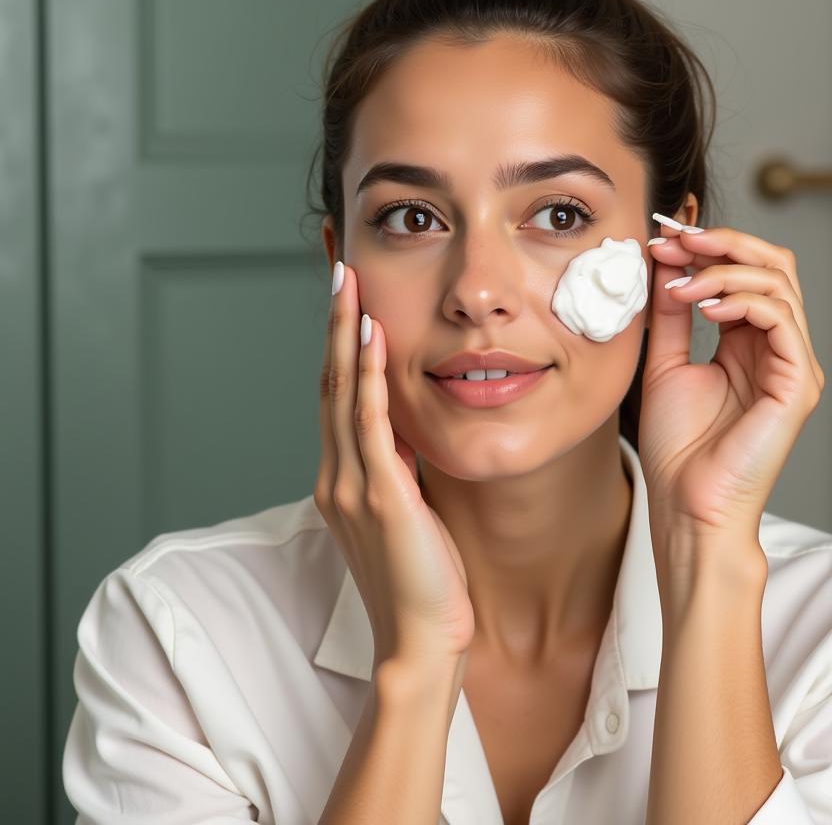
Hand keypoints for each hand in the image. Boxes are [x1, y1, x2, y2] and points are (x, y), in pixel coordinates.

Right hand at [314, 261, 475, 672]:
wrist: (424, 643)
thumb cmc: (424, 581)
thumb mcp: (408, 512)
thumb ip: (400, 469)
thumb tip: (410, 429)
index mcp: (344, 478)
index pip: (335, 395)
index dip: (336, 343)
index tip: (345, 298)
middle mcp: (338, 475)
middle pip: (328, 381)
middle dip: (332, 322)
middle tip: (335, 267)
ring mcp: (354, 484)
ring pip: (340, 392)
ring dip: (342, 333)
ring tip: (345, 281)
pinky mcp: (381, 496)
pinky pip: (370, 424)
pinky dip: (365, 375)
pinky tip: (370, 336)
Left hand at [640, 222, 824, 559]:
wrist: (686, 504)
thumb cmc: (678, 447)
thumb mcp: (666, 362)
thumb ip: (670, 312)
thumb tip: (665, 260)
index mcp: (750, 342)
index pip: (748, 270)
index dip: (709, 246)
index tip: (663, 237)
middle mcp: (779, 348)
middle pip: (773, 265)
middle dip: (723, 244)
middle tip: (677, 240)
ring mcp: (794, 364)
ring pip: (778, 284)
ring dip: (723, 272)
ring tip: (680, 285)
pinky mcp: (799, 383)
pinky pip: (782, 320)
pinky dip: (742, 301)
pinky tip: (703, 307)